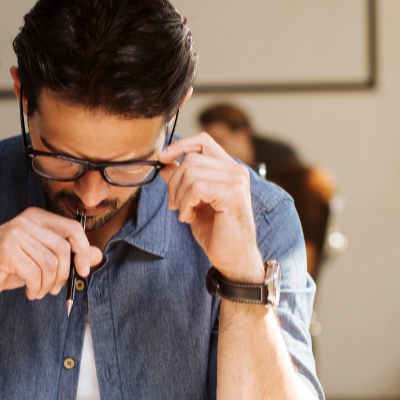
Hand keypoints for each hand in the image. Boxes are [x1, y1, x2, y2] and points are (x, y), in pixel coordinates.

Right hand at [0, 207, 102, 306]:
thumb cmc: (7, 267)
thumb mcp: (41, 259)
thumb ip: (68, 254)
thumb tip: (98, 255)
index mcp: (36, 217)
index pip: (73, 228)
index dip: (83, 251)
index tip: (83, 270)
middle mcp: (25, 221)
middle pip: (64, 249)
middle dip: (64, 275)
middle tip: (54, 289)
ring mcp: (14, 234)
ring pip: (51, 264)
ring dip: (48, 285)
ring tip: (39, 291)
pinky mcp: (5, 251)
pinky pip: (35, 273)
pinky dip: (36, 288)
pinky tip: (29, 292)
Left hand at [158, 133, 264, 282]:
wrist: (233, 258)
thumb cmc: (216, 232)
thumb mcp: (193, 202)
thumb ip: (182, 181)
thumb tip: (165, 163)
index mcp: (229, 169)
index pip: (203, 141)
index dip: (179, 146)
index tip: (163, 159)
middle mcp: (236, 170)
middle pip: (191, 159)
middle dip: (174, 182)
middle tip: (174, 204)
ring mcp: (236, 181)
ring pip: (191, 172)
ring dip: (179, 195)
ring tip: (183, 212)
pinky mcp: (232, 194)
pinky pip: (196, 188)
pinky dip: (185, 204)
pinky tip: (189, 218)